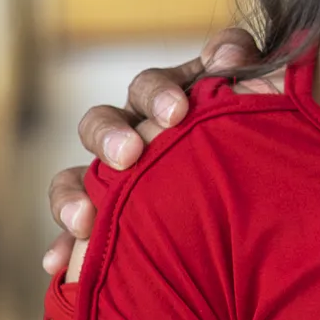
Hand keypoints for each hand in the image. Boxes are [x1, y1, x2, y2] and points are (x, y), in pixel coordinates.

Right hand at [41, 27, 261, 275]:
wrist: (261, 187)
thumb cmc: (256, 135)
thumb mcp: (257, 93)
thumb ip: (242, 66)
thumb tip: (230, 55)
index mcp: (167, 101)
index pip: (151, 86)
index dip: (159, 94)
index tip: (177, 112)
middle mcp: (132, 133)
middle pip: (101, 124)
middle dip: (110, 137)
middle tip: (129, 155)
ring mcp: (112, 178)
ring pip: (75, 176)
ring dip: (72, 194)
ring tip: (83, 220)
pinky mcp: (102, 220)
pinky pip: (73, 231)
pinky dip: (62, 245)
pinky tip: (58, 265)